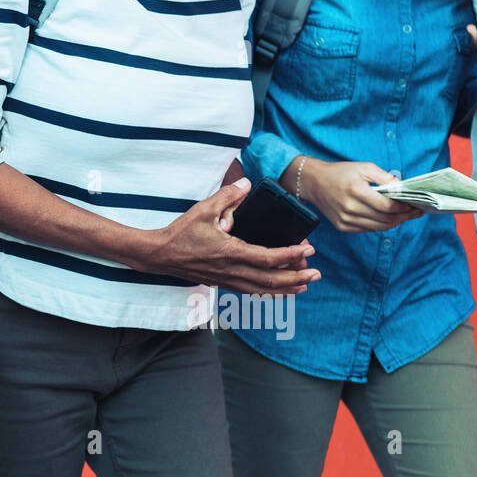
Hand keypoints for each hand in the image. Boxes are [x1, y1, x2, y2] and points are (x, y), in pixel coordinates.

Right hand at [141, 178, 320, 294]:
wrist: (160, 255)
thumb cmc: (181, 233)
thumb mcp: (203, 209)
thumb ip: (227, 196)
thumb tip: (247, 185)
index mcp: (231, 252)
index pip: (269, 258)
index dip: (291, 255)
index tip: (308, 250)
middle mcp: (232, 271)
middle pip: (272, 280)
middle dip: (297, 277)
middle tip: (316, 273)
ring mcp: (228, 280)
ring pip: (263, 290)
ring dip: (287, 288)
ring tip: (304, 284)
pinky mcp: (222, 283)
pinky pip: (251, 291)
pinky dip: (269, 291)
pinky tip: (278, 289)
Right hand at [298, 158, 419, 232]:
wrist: (313, 182)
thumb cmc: (340, 172)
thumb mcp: (363, 167)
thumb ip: (384, 177)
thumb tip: (402, 187)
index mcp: (355, 191)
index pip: (386, 206)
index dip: (403, 208)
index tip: (414, 204)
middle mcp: (349, 208)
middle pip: (385, 219)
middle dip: (404, 216)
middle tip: (416, 211)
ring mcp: (345, 220)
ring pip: (378, 227)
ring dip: (395, 223)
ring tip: (406, 216)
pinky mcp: (342, 226)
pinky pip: (368, 229)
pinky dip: (381, 225)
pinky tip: (389, 218)